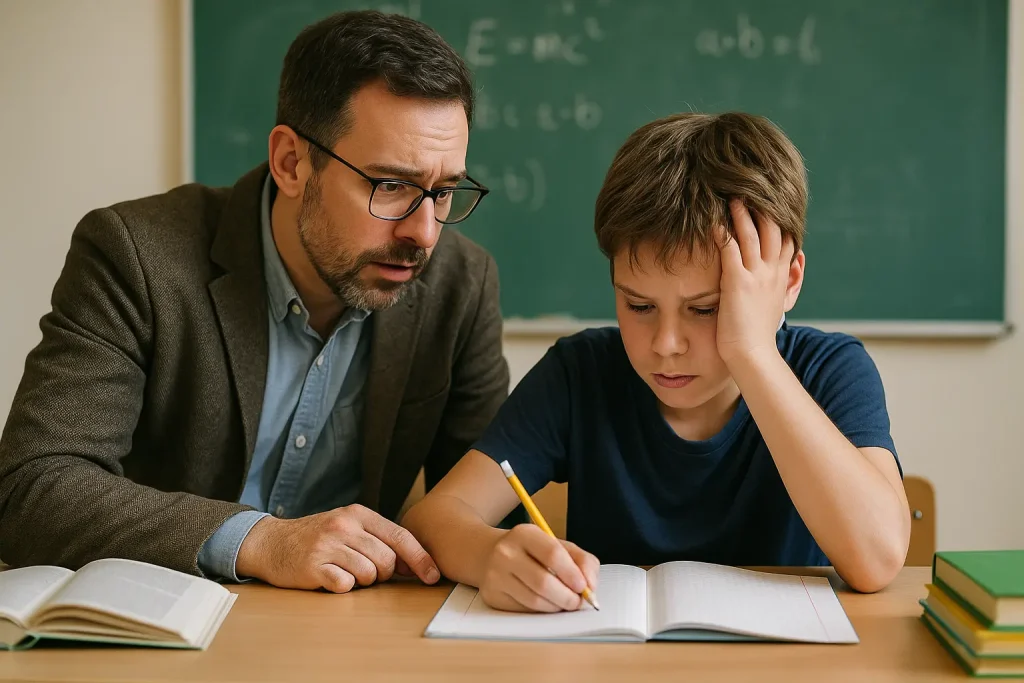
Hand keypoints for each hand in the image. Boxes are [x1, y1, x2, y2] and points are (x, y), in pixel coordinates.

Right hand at [235, 505, 440, 592]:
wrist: (271, 542)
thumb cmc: (317, 537)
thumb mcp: (348, 527)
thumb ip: (379, 540)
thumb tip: (414, 565)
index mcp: (358, 514)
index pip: (400, 536)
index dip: (420, 559)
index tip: (434, 576)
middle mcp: (344, 526)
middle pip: (387, 560)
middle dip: (384, 574)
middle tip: (366, 572)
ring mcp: (327, 545)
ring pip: (369, 574)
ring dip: (363, 581)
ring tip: (345, 572)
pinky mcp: (312, 566)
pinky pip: (345, 585)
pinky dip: (343, 586)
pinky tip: (331, 578)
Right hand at [478, 524, 598, 612]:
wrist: (489, 555)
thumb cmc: (531, 552)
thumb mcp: (556, 545)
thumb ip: (581, 561)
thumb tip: (590, 587)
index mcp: (524, 534)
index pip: (552, 554)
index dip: (572, 574)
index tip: (584, 587)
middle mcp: (506, 553)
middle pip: (543, 582)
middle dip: (567, 597)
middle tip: (578, 602)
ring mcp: (495, 575)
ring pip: (535, 600)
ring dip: (556, 607)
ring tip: (563, 603)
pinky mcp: (492, 595)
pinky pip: (524, 610)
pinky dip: (541, 611)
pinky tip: (546, 603)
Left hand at [715, 199, 794, 366]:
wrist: (752, 355)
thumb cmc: (757, 337)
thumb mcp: (773, 307)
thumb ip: (776, 288)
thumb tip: (783, 277)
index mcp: (780, 278)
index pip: (786, 240)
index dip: (780, 220)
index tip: (772, 203)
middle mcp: (771, 272)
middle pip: (773, 230)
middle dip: (764, 209)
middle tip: (753, 190)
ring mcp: (756, 276)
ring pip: (752, 235)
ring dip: (742, 214)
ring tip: (732, 197)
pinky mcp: (737, 282)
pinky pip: (730, 249)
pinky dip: (722, 232)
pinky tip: (713, 220)